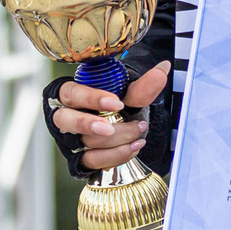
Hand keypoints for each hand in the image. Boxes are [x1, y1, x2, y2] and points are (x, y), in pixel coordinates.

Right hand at [52, 61, 168, 171]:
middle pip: (66, 121)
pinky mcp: (81, 158)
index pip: (72, 94)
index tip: (117, 104)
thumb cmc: (117, 104)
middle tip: (109, 128)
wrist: (121, 124)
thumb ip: (142, 86)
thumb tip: (163, 68)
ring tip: (138, 133)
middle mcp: (66, 116)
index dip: (92, 99)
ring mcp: (72, 139)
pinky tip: (134, 147)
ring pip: (85, 142)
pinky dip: (116, 156)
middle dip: (88, 124)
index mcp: (72, 93)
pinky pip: (93, 161)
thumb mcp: (129, 93)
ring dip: (115, 140)